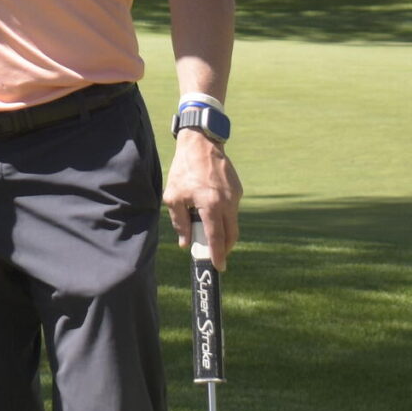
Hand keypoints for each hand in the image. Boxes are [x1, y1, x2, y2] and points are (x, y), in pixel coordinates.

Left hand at [164, 130, 240, 267]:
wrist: (201, 144)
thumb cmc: (184, 170)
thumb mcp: (173, 196)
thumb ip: (180, 222)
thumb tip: (186, 243)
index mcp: (210, 204)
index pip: (216, 236)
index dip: (217, 254)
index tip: (218, 267)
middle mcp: (227, 202)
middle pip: (231, 234)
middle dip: (224, 248)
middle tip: (216, 256)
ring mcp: (235, 196)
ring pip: (233, 222)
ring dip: (224, 232)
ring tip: (210, 234)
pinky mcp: (238, 190)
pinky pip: (232, 209)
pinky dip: (224, 216)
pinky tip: (213, 211)